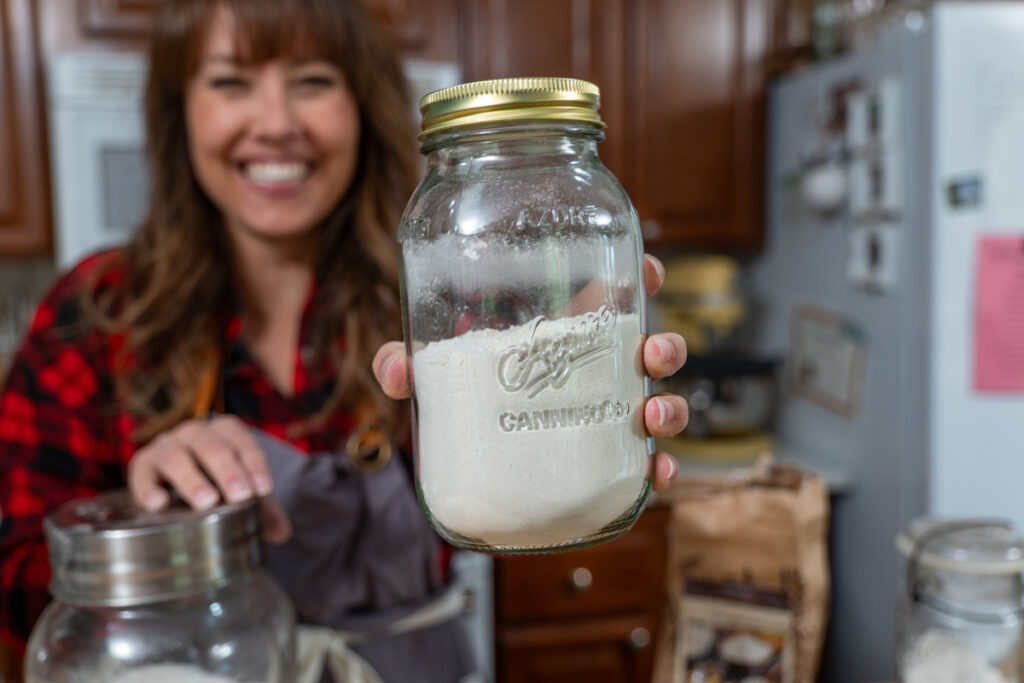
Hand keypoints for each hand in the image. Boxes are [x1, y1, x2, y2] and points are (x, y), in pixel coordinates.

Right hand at [127, 415, 291, 542]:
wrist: (174, 476)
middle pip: (212, 446)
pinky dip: (148, 488)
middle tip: (240, 496)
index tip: (263, 489)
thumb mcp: (240, 489)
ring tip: (206, 503)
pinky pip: (141, 473)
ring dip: (192, 479)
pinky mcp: (141, 464)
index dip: (254, 465)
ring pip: (176, 456)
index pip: (243, 443)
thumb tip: (282, 533)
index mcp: (225, 432)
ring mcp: (166, 445)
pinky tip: (158, 506)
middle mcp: (195, 433)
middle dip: (228, 471)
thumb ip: (262, 508)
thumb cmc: (216, 480)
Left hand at [373, 254, 687, 491]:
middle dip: (663, 347)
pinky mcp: (606, 465)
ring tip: (651, 415)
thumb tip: (395, 370)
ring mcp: (604, 418)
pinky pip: (642, 465)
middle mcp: (592, 373)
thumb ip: (410, 364)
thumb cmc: (463, 407)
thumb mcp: (434, 380)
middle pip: (647, 349)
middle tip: (651, 352)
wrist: (472, 476)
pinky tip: (654, 471)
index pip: (610, 296)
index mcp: (561, 337)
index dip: (636, 278)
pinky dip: (658, 468)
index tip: (645, 272)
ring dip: (668, 406)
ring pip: (656, 404)